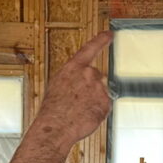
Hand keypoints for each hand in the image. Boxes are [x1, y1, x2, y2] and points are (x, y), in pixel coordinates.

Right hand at [35, 31, 112, 149]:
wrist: (56, 127)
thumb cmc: (53, 110)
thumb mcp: (57, 86)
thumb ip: (73, 78)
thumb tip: (85, 82)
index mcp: (73, 67)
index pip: (90, 48)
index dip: (101, 40)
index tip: (109, 34)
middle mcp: (88, 74)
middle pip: (95, 76)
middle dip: (90, 87)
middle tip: (77, 101)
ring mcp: (99, 88)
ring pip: (100, 93)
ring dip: (93, 101)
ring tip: (78, 111)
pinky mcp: (106, 102)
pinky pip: (104, 106)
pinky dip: (97, 112)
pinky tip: (86, 116)